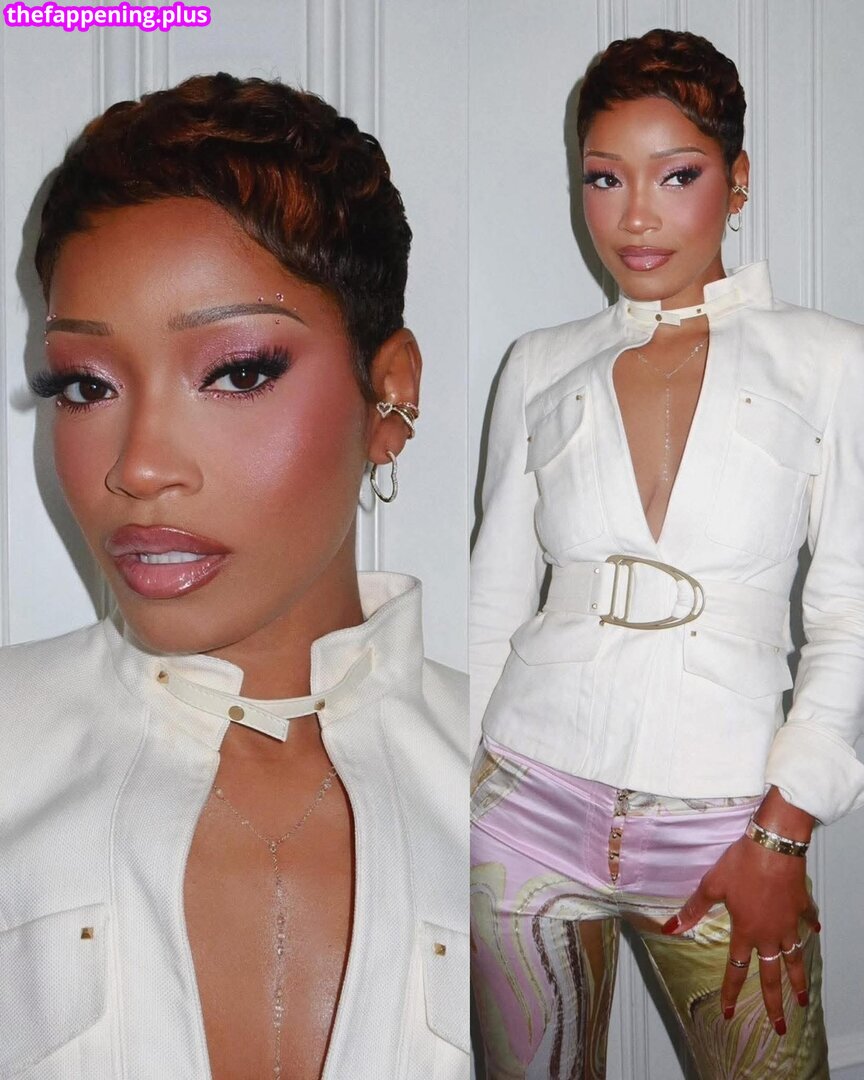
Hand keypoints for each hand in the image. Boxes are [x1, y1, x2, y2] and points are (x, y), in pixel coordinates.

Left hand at [662, 833, 819, 1033]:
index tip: (730, 1013)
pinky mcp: (801, 906)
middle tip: (780, 1026)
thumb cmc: (740, 865)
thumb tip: (669, 927)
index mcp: (746, 931)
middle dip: (775, 1003)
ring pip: (795, 957)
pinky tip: (815, 932)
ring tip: (803, 999)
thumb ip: (693, 909)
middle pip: (772, 975)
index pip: (736, 968)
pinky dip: (811, 928)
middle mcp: (769, 934)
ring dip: (799, 978)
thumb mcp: (711, 885)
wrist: (774, 847)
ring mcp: (789, 922)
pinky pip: (808, 921)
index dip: (732, 991)